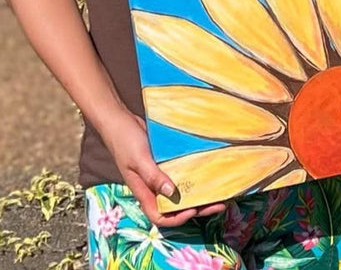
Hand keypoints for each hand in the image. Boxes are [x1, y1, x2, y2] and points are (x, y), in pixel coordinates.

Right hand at [103, 110, 226, 226]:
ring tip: (220, 191)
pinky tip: (209, 171)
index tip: (194, 210)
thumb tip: (172, 192)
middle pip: (177, 207)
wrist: (120, 121)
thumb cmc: (125, 141)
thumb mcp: (139, 159)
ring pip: (182, 191)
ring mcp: (160, 176)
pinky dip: (194, 176)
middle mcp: (153, 188)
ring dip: (199, 193)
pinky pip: (182, 174)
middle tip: (220, 203)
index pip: (161, 217)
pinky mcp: (165, 163)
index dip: (178, 219)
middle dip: (198, 208)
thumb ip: (153, 176)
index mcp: (144, 193)